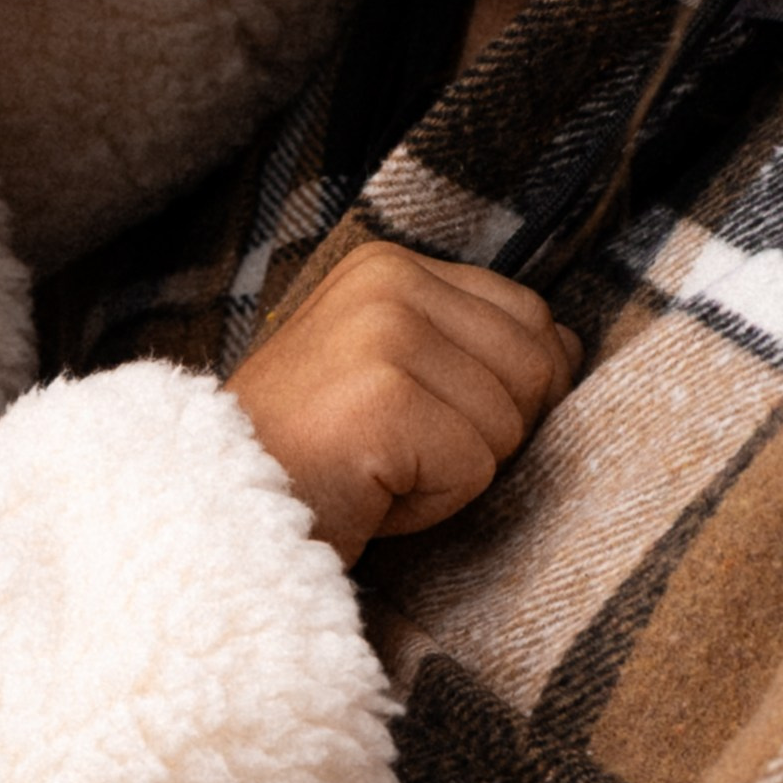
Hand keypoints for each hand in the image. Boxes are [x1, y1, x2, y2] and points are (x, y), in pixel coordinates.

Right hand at [227, 238, 578, 564]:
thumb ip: (470, 346)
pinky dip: (429, 505)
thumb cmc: (307, 457)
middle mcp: (388, 282)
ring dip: (452, 474)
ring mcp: (384, 335)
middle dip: (483, 433)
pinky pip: (472, 469)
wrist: (212, 516)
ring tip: (375, 470)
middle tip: (393, 452)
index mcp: (388, 265)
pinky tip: (368, 492)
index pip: (530, 318)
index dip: (501, 391)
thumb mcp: (387, 372)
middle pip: (536, 368)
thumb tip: (570, 347)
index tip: (415, 421)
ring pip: (509, 425)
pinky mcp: (383, 400)